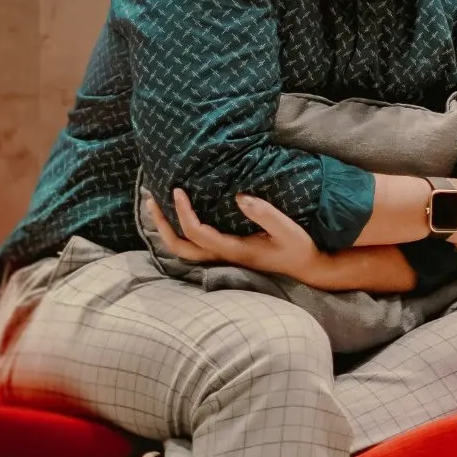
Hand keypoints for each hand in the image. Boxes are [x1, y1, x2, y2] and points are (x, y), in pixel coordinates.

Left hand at [146, 189, 325, 283]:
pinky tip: (181, 214)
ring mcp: (223, 257)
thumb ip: (263, 213)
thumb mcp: (286, 228)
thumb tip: (238, 196)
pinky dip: (180, 230)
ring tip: (157, 206)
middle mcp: (223, 256)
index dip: (183, 212)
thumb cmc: (297, 247)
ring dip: (166, 228)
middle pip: (179, 247)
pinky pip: (194, 245)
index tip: (178, 189)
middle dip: (161, 224)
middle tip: (151, 199)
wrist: (306, 267)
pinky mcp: (227, 253)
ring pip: (184, 249)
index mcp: (233, 249)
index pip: (197, 233)